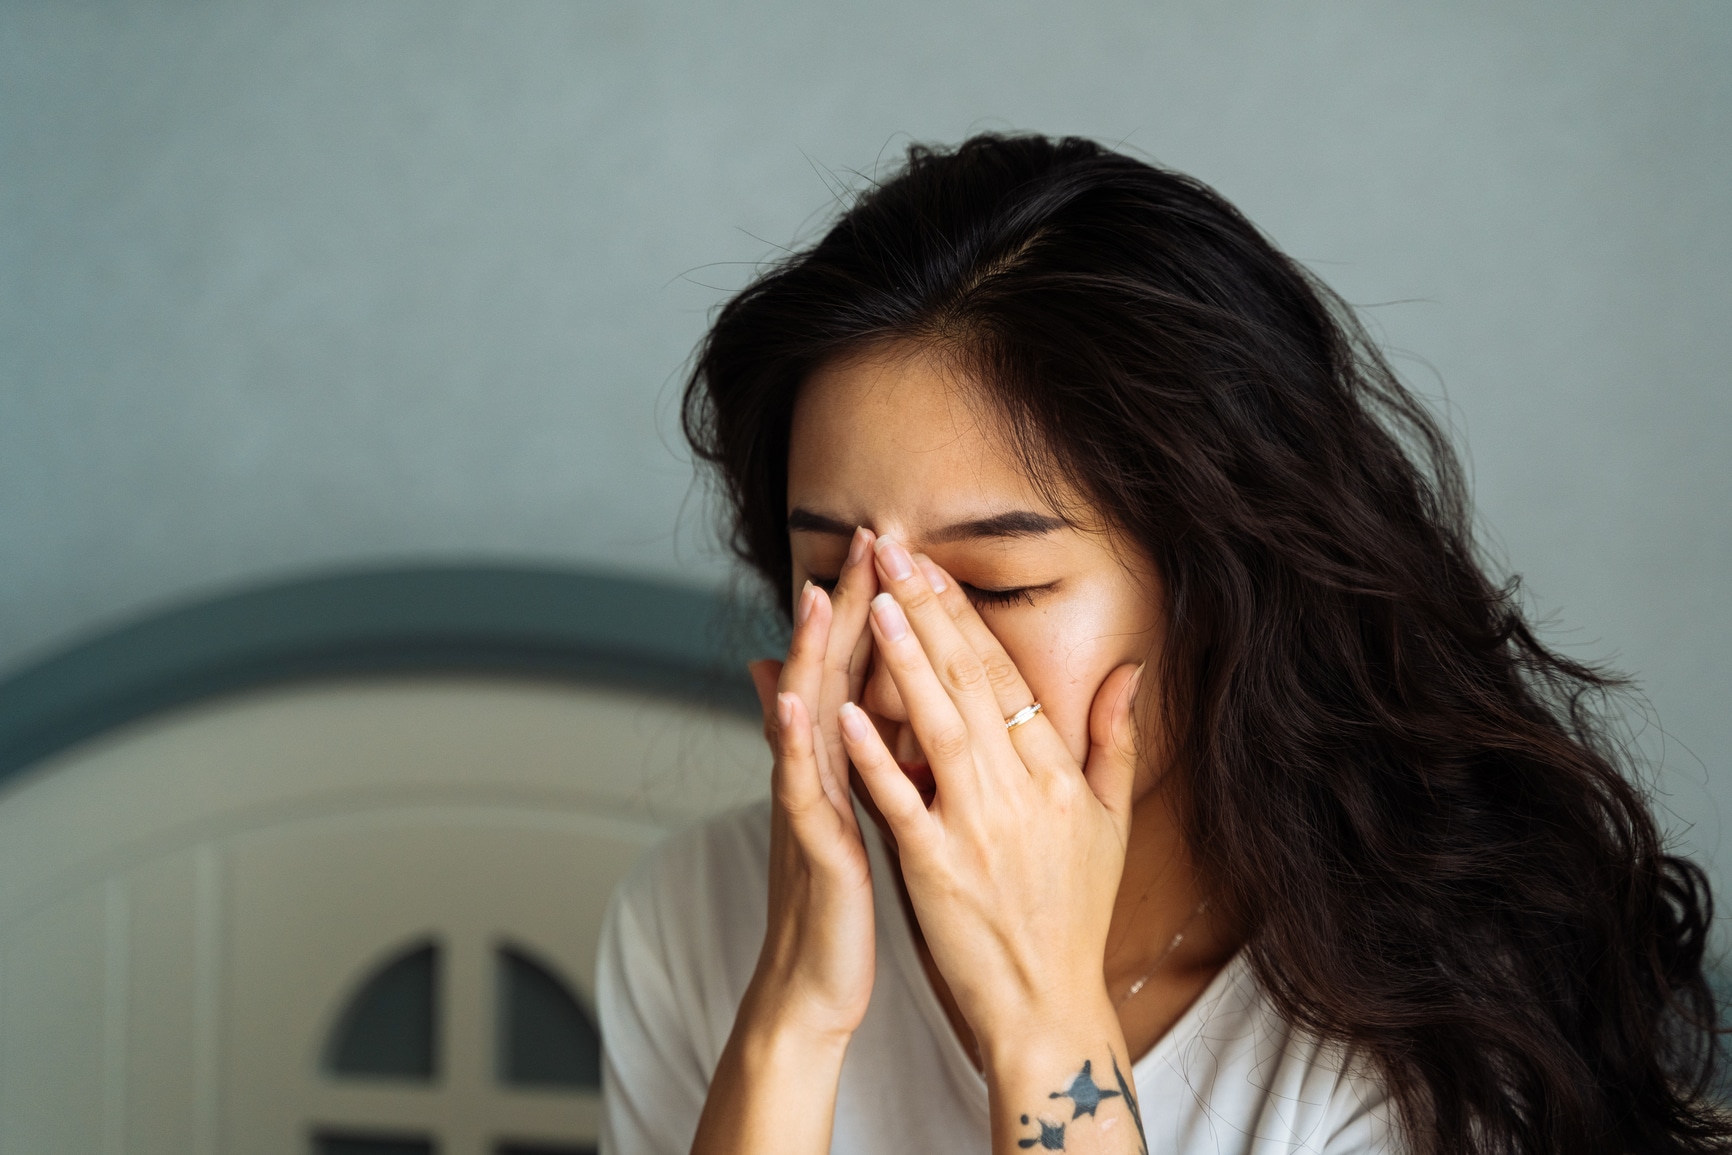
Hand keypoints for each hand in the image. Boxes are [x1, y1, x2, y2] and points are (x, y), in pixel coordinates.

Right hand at [740, 526, 880, 1041]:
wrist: (809, 984)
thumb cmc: (836, 900)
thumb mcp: (842, 816)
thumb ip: (837, 751)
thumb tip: (819, 697)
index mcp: (840, 763)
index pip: (857, 669)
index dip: (872, 608)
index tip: (892, 547)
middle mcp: (817, 772)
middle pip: (830, 674)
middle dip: (846, 606)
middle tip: (862, 538)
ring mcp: (808, 806)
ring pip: (808, 719)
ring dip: (812, 656)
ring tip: (821, 595)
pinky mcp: (810, 850)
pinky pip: (799, 791)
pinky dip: (794, 745)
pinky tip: (796, 705)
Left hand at [838, 535, 1143, 1060]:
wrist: (1047, 1002)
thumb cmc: (1075, 910)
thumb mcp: (1111, 822)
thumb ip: (1114, 740)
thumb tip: (1128, 670)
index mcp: (1057, 773)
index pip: (1004, 675)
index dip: (965, 616)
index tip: (931, 565)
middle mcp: (1021, 790)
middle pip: (969, 683)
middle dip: (926, 611)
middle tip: (889, 552)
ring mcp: (978, 827)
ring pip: (938, 725)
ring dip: (904, 660)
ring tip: (873, 601)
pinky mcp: (937, 868)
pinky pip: (901, 802)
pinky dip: (875, 755)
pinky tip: (846, 710)